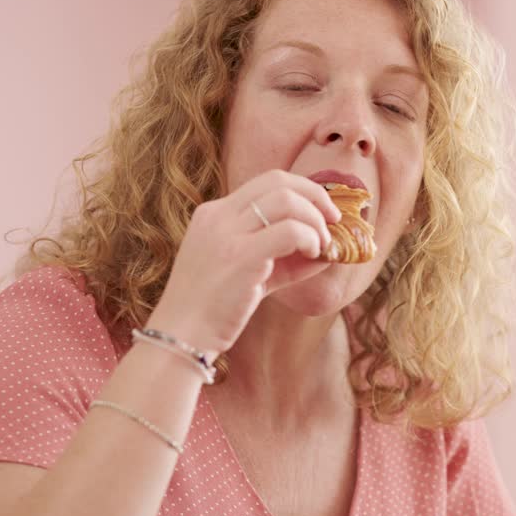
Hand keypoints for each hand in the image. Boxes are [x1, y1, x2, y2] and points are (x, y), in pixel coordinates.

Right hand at [148, 170, 341, 356]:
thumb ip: (285, 260)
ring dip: (316, 220)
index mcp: (215, 213)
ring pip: (286, 200)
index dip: (303, 190)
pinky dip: (310, 238)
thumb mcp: (250, 274)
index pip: (267, 181)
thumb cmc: (215, 309)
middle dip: (316, 196)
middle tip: (334, 221)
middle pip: (278, 181)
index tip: (324, 212)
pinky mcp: (240, 256)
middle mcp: (218, 215)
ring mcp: (226, 233)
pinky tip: (313, 255)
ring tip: (322, 245)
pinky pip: (289, 231)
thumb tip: (328, 252)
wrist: (181, 335)